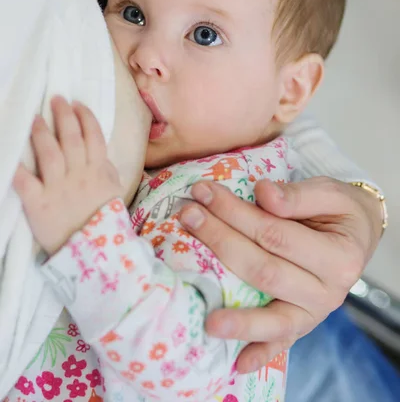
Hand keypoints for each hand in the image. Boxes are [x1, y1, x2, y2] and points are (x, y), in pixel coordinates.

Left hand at [13, 96, 122, 254]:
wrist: (95, 253)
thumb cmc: (104, 219)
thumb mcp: (114, 190)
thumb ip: (106, 169)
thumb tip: (99, 151)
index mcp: (99, 171)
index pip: (93, 136)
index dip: (85, 117)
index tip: (77, 104)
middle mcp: (79, 175)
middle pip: (70, 138)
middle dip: (63, 115)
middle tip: (56, 99)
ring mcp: (58, 189)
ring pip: (49, 153)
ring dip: (42, 133)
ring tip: (36, 118)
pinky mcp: (38, 204)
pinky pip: (25, 182)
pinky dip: (17, 168)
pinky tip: (11, 154)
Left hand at [179, 176, 381, 372]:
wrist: (356, 236)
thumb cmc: (338, 211)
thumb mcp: (329, 193)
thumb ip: (297, 195)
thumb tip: (262, 193)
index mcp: (339, 256)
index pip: (275, 234)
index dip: (236, 213)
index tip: (204, 192)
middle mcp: (329, 292)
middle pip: (264, 270)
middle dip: (220, 241)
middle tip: (187, 215)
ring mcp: (314, 314)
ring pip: (271, 317)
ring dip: (236, 316)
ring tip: (207, 318)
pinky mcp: (302, 325)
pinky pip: (281, 343)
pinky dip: (261, 354)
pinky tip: (238, 363)